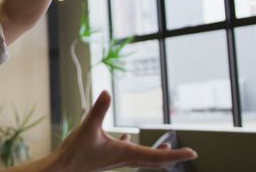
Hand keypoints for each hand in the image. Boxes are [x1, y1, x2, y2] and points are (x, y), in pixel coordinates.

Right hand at [54, 91, 197, 171]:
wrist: (63, 169)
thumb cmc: (76, 152)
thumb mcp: (87, 127)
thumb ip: (99, 109)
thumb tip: (107, 92)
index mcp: (125, 153)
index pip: (157, 156)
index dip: (176, 154)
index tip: (193, 153)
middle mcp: (124, 159)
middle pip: (155, 161)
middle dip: (172, 157)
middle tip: (189, 154)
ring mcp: (116, 160)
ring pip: (143, 159)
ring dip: (157, 155)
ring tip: (168, 149)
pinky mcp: (107, 158)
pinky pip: (127, 154)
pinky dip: (134, 148)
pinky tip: (128, 139)